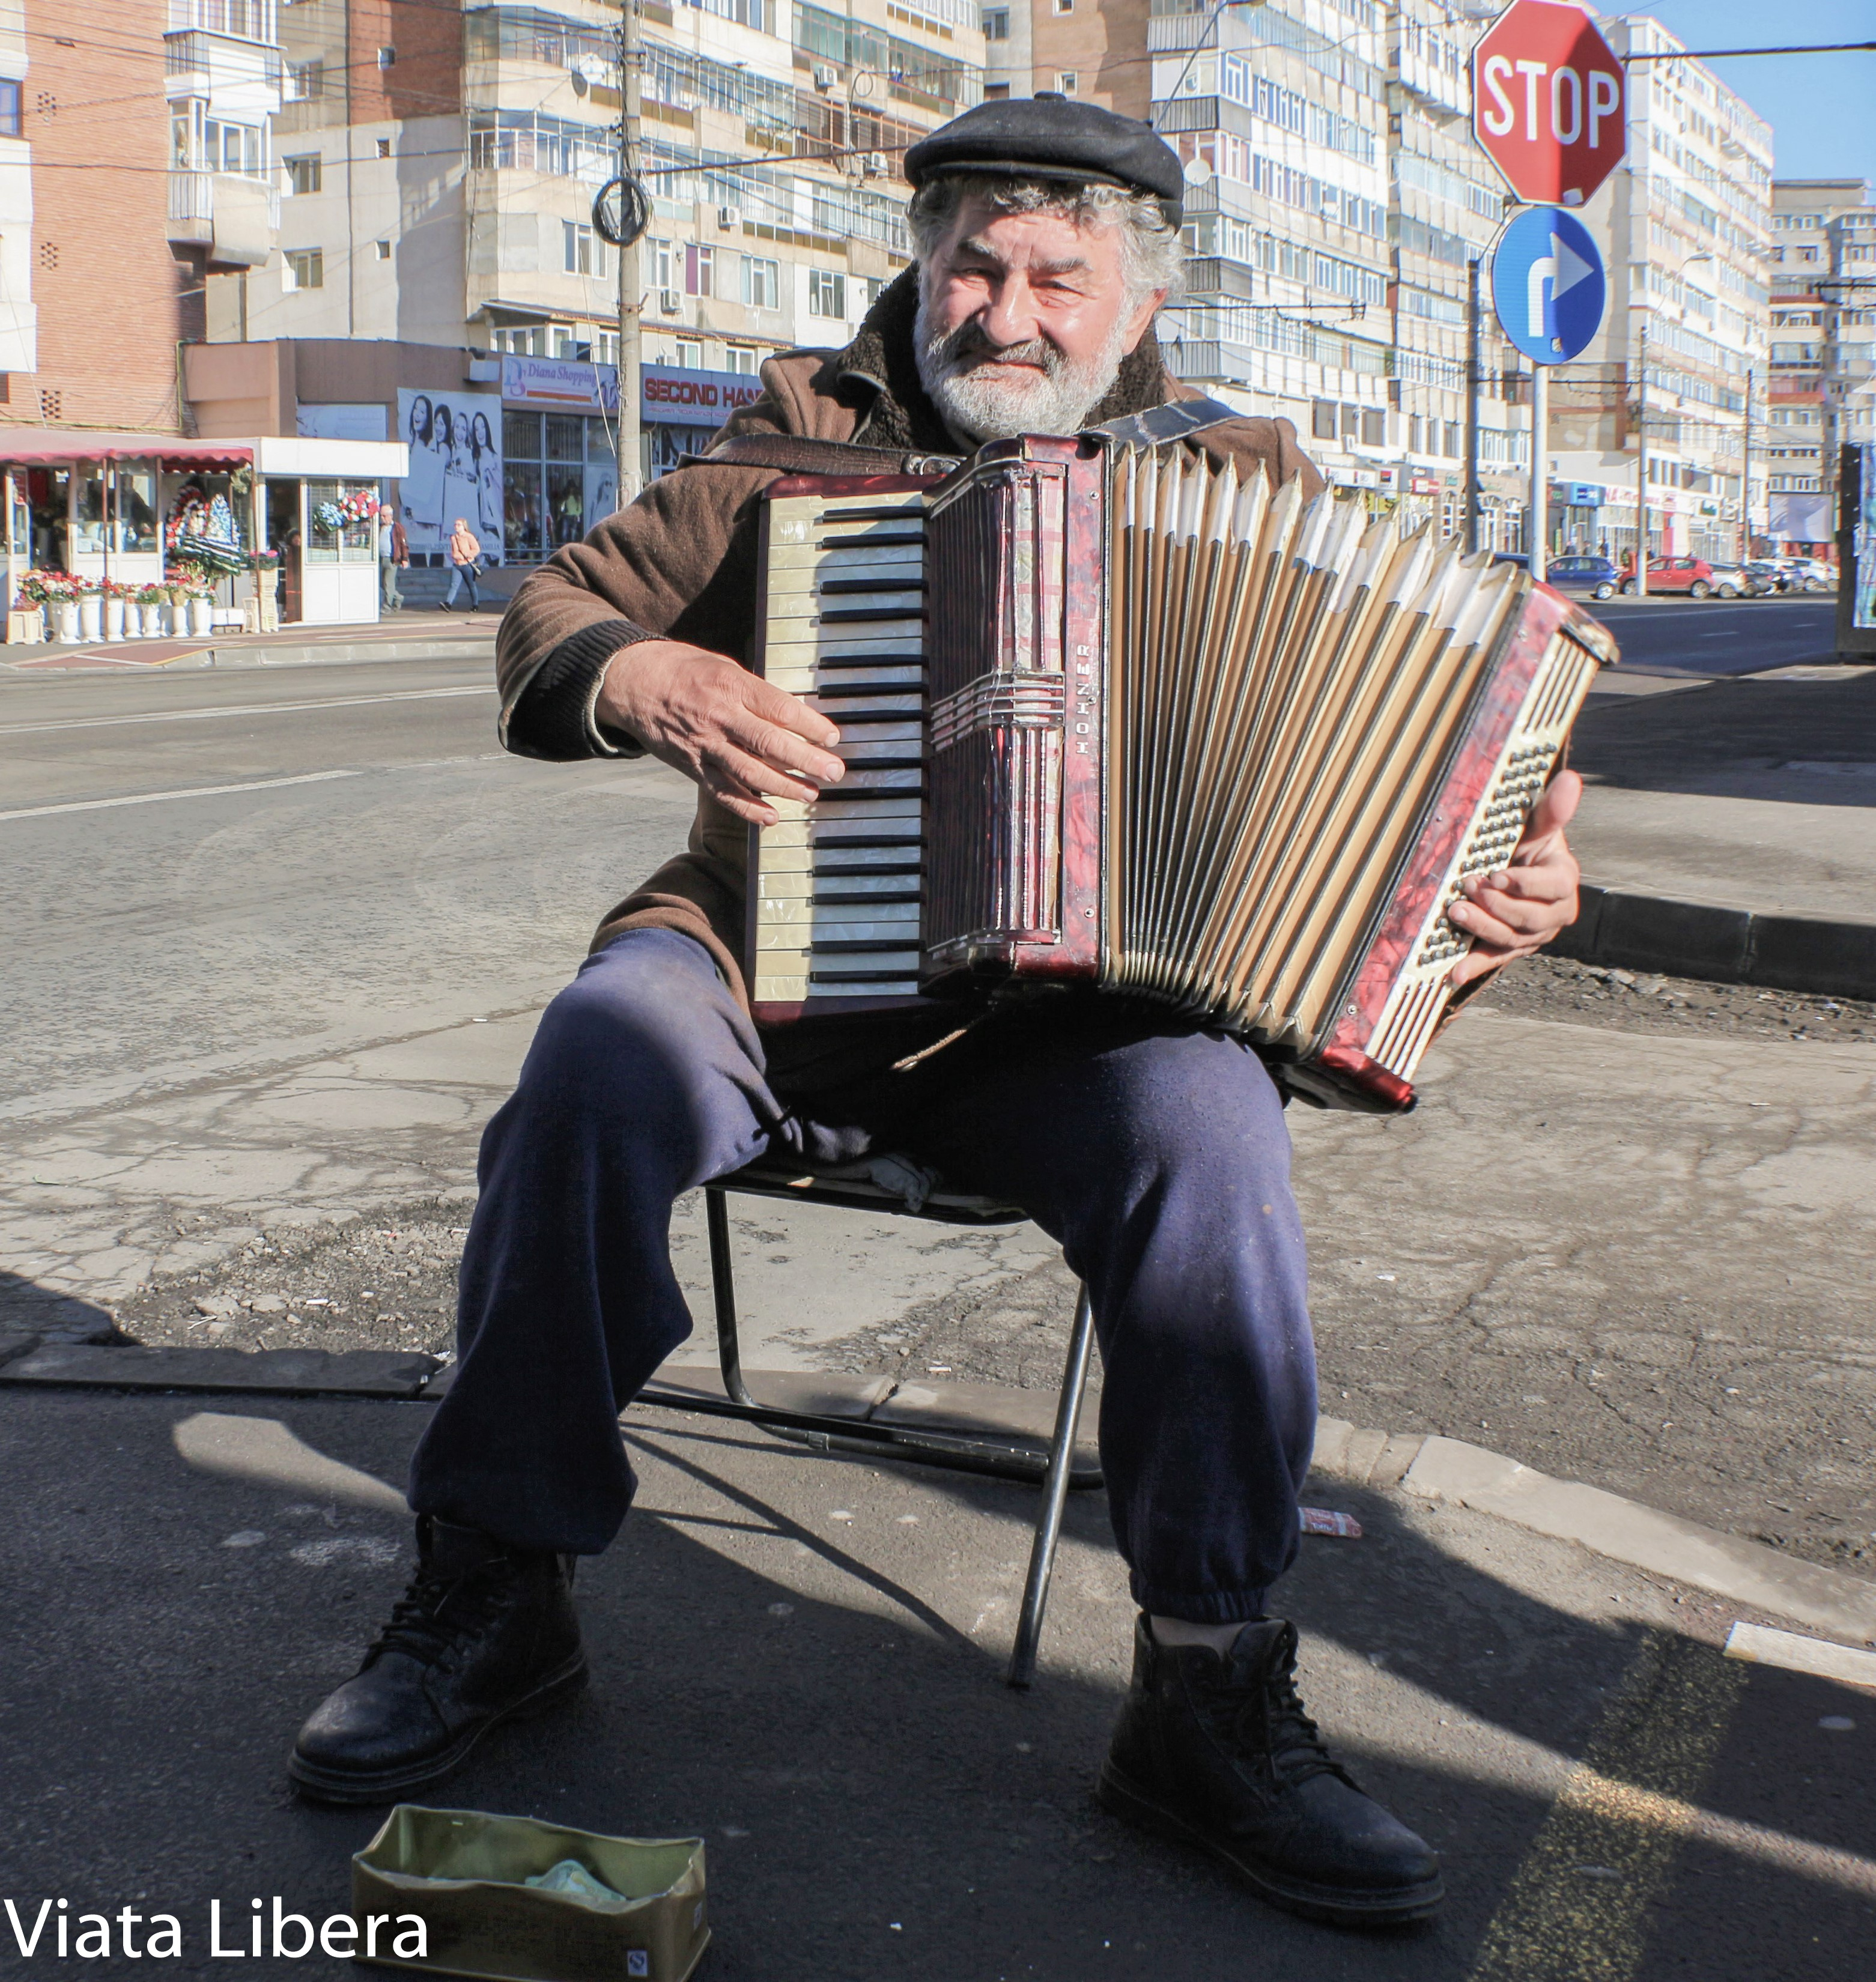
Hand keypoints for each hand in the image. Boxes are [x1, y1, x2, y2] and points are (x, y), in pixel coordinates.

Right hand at [596, 639, 843, 826]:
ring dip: (784, 787)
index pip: (780, 709)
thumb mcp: (723, 666)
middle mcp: (719, 716)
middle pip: (770, 743)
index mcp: (732, 685)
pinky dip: (748, 807)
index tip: (832, 738)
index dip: (810, 726)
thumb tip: (795, 716)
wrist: (632, 682)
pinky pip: (723, 792)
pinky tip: (771, 817)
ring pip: (749, 772)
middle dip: (806, 761)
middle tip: (834, 772)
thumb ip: (756, 691)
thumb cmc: (684, 670)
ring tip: (811, 794)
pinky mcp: (692, 766)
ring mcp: (704, 744)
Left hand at [1446, 770, 1581, 988]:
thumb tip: (1570, 779)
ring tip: (1455, 912)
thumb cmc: (1528, 844)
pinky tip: (1455, 972)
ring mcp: (1533, 935)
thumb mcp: (1538, 825)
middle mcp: (1554, 913)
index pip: (1552, 888)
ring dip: (1482, 927)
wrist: (1519, 867)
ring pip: (1511, 940)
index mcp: (1563, 881)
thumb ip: (1552, 809)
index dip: (1526, 885)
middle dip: (1497, 905)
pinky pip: (1495, 959)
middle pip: (1529, 918)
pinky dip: (1475, 966)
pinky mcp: (1511, 948)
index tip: (1497, 875)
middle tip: (1466, 887)